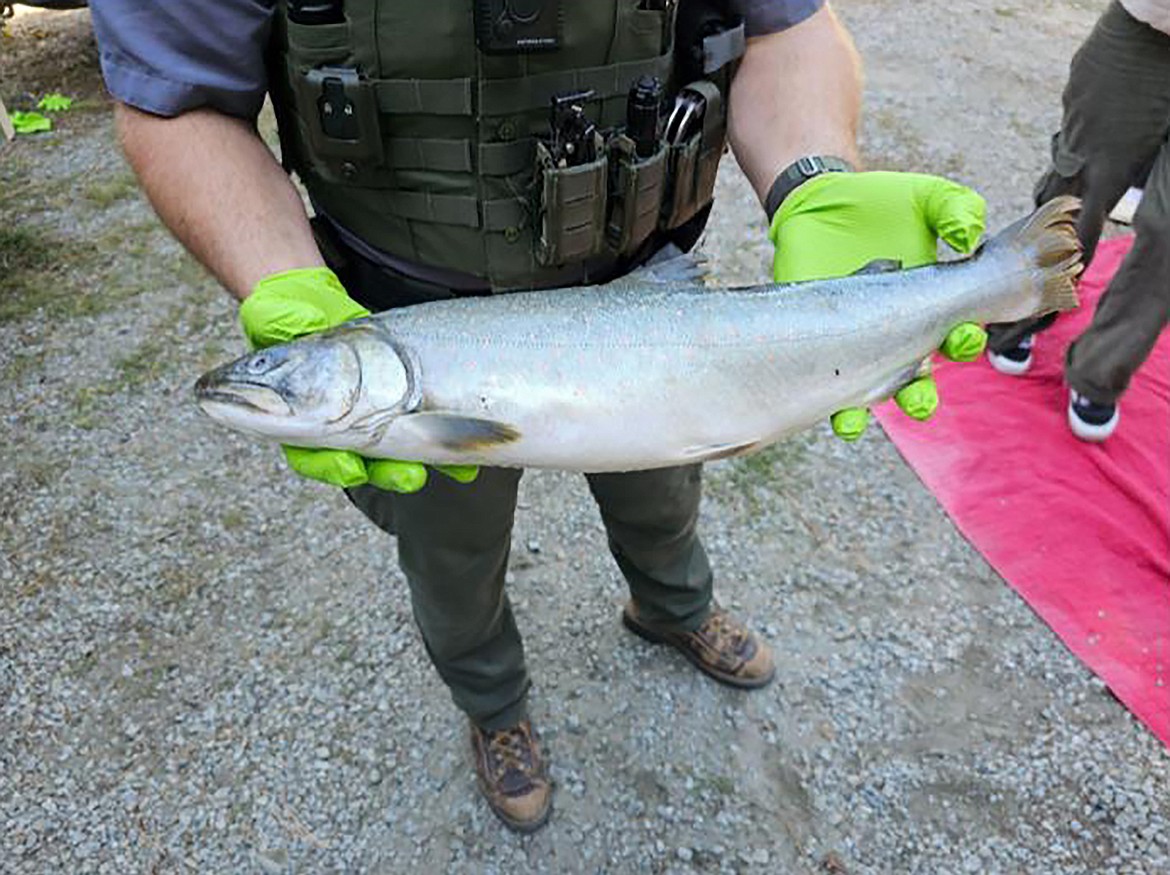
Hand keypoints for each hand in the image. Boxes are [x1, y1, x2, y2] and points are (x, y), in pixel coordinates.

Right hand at [238, 267, 477, 489]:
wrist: (314, 307)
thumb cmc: (288, 317)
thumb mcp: (275, 315)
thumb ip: (272, 322)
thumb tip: (281, 320)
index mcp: (302, 418)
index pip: (313, 455)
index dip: (331, 466)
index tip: (349, 467)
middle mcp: (337, 427)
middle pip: (364, 464)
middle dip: (389, 473)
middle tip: (408, 476)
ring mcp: (372, 420)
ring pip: (398, 454)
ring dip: (428, 464)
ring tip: (453, 470)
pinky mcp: (404, 409)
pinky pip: (426, 434)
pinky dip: (450, 452)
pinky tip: (470, 464)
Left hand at [769, 171, 988, 440]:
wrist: (818, 200)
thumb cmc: (880, 203)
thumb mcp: (925, 197)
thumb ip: (956, 209)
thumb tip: (970, 235)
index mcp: (930, 307)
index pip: (956, 337)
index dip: (964, 342)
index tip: (962, 334)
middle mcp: (895, 334)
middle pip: (916, 380)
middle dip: (920, 395)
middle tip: (919, 395)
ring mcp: (853, 343)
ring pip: (868, 393)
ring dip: (867, 414)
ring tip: (860, 423)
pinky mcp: (814, 342)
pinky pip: (823, 383)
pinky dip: (830, 405)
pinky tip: (838, 417)